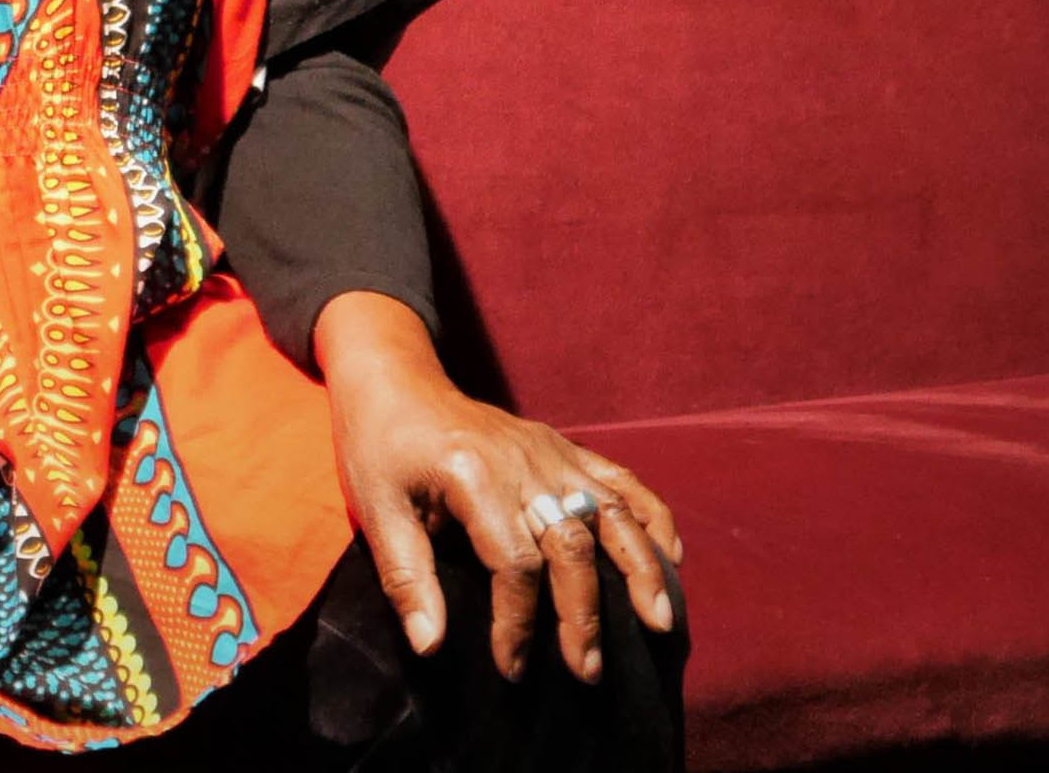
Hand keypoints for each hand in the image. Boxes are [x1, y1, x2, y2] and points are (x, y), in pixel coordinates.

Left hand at [315, 292, 684, 685]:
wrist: (393, 379)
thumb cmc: (379, 446)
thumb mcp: (377, 510)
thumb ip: (406, 578)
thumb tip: (430, 647)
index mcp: (474, 476)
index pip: (514, 564)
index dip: (517, 623)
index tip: (511, 668)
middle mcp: (523, 461)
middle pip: (572, 545)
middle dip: (584, 615)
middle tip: (588, 669)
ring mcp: (550, 451)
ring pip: (612, 512)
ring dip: (641, 569)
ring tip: (658, 623)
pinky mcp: (562, 446)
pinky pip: (620, 479)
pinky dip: (652, 516)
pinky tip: (671, 557)